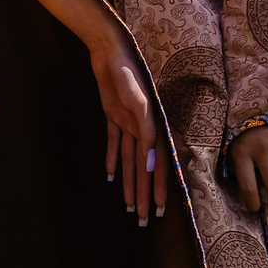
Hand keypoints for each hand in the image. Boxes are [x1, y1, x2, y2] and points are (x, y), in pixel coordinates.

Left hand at [88, 31, 166, 223]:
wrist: (109, 50)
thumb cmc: (128, 74)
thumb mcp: (139, 103)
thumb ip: (146, 132)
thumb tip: (150, 162)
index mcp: (153, 127)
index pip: (157, 165)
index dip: (158, 187)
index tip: (158, 209)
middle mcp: (143, 128)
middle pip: (143, 168)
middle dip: (143, 193)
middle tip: (142, 217)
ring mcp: (127, 122)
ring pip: (128, 160)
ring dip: (129, 182)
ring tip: (128, 205)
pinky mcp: (113, 115)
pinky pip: (113, 143)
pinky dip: (112, 160)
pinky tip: (112, 176)